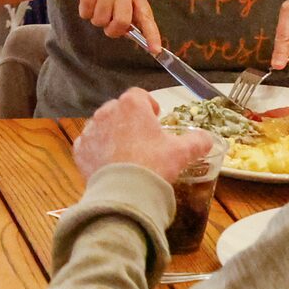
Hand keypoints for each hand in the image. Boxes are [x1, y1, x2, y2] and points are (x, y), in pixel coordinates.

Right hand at [58, 0, 156, 46]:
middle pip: (122, 22)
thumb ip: (128, 16)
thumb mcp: (121, 0)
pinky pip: (86, 13)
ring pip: (101, 20)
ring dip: (95, 19)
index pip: (146, 17)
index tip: (155, 50)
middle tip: (107, 22)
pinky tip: (86, 1)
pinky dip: (84, 12)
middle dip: (112, 29)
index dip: (152, 35)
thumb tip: (133, 35)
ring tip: (96, 6)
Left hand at [75, 88, 219, 184]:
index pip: (139, 95)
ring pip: (104, 126)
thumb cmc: (154, 165)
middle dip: (131, 120)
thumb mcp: (181, 153)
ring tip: (127, 153)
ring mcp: (91, 130)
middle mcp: (107, 112)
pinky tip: (110, 163)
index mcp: (132, 105)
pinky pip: (90, 144)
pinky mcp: (80, 149)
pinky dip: (99, 150)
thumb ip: (197, 141)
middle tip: (143, 139)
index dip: (149, 105)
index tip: (156, 118)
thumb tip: (208, 139)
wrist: (125, 193)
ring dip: (114, 134)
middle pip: (120, 109)